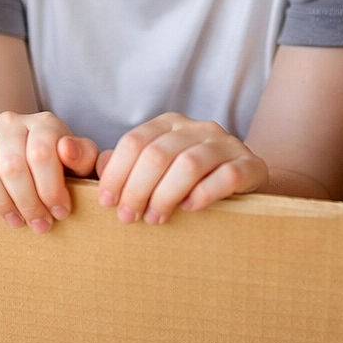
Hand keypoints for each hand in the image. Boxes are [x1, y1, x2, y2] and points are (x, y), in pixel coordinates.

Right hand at [0, 111, 98, 232]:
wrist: (27, 160)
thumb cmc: (57, 167)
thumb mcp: (80, 164)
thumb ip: (85, 156)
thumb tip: (66, 148)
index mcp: (44, 123)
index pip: (41, 154)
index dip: (50, 189)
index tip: (60, 212)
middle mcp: (11, 120)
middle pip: (12, 165)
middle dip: (27, 202)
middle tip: (39, 225)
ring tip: (15, 220)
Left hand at [96, 112, 268, 224]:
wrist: (243, 181)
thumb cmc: (189, 181)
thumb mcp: (155, 170)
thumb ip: (124, 166)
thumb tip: (92, 162)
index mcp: (170, 123)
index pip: (135, 141)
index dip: (116, 172)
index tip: (107, 202)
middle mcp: (198, 127)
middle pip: (158, 153)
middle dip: (137, 189)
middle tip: (128, 218)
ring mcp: (226, 144)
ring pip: (189, 164)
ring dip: (166, 195)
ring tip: (155, 219)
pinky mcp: (250, 164)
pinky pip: (227, 176)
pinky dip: (204, 194)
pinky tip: (190, 209)